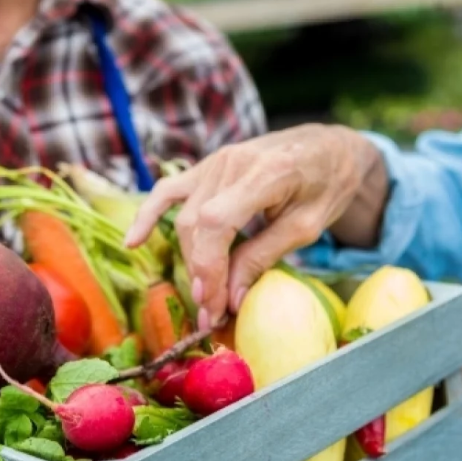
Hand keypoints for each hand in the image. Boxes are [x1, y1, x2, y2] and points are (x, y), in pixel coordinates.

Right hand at [126, 124, 377, 327]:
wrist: (328, 146)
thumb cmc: (327, 184)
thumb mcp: (308, 226)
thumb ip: (265, 256)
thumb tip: (231, 299)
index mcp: (265, 172)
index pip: (217, 223)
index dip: (210, 268)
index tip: (215, 305)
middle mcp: (232, 162)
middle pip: (197, 225)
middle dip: (202, 275)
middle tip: (214, 314)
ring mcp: (215, 161)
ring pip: (184, 218)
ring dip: (189, 261)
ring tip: (203, 297)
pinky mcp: (206, 167)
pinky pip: (168, 191)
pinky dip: (148, 216)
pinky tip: (133, 242)